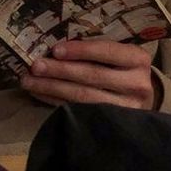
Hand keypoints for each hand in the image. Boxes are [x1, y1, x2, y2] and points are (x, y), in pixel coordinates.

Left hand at [20, 38, 155, 109]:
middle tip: (35, 66)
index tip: (55, 50)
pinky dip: (56, 101)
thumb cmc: (122, 68)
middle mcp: (137, 84)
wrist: (141, 97)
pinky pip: (79, 111)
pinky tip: (40, 93)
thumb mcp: (118, 54)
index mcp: (137, 59)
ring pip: (84, 96)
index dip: (80, 50)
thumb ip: (96, 50)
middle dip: (60, 70)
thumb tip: (55, 47)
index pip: (106, 52)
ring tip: (29, 81)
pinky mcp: (113, 123)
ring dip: (52, 87)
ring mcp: (127, 107)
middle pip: (92, 76)